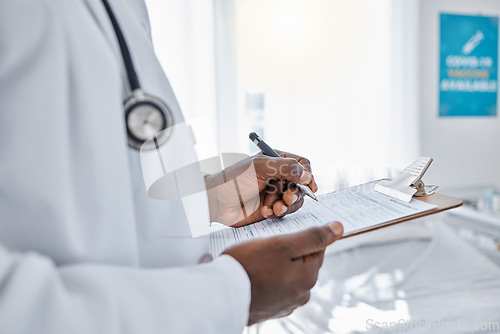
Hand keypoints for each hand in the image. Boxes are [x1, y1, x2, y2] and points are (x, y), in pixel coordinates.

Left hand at [205, 151, 317, 226]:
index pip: (302, 165)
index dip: (307, 174)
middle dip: (296, 193)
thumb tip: (307, 175)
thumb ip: (286, 168)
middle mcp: (278, 176)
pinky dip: (277, 212)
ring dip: (286, 205)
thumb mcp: (260, 167)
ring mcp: (275, 193)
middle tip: (286, 198)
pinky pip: (285, 212)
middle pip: (302, 185)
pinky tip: (264, 211)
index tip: (307, 184)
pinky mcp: (271, 208)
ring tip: (273, 208)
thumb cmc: (233, 180)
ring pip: (296, 201)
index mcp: (276, 161)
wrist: (216, 202)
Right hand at [223, 221, 343, 324]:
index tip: (283, 233)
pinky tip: (254, 274)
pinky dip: (268, 279)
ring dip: (278, 265)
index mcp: (308, 276)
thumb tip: (338, 228)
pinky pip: (276, 287)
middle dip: (289, 251)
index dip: (301, 236)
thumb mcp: (283, 244)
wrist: (220, 296)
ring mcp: (286, 304)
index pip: (317, 248)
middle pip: (303, 262)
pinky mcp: (270, 309)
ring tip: (256, 260)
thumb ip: (312, 237)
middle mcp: (302, 294)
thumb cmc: (249, 266)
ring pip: (289, 274)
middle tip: (266, 246)